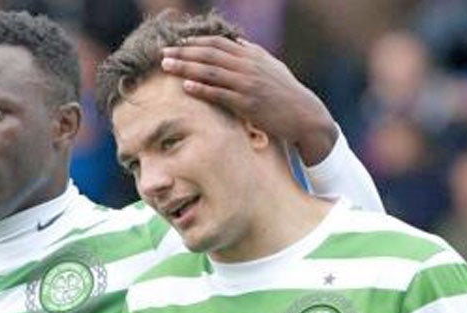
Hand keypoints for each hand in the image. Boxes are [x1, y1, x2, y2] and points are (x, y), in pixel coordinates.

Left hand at [161, 36, 337, 163]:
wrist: (304, 115)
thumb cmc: (287, 92)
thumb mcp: (272, 66)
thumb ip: (254, 54)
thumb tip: (238, 43)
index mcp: (251, 56)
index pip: (218, 43)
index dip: (195, 43)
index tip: (177, 44)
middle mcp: (248, 66)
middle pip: (209, 55)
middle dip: (183, 53)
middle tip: (162, 54)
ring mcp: (247, 85)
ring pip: (210, 72)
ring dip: (186, 68)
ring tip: (166, 67)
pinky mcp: (248, 104)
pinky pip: (220, 94)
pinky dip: (202, 89)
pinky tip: (186, 86)